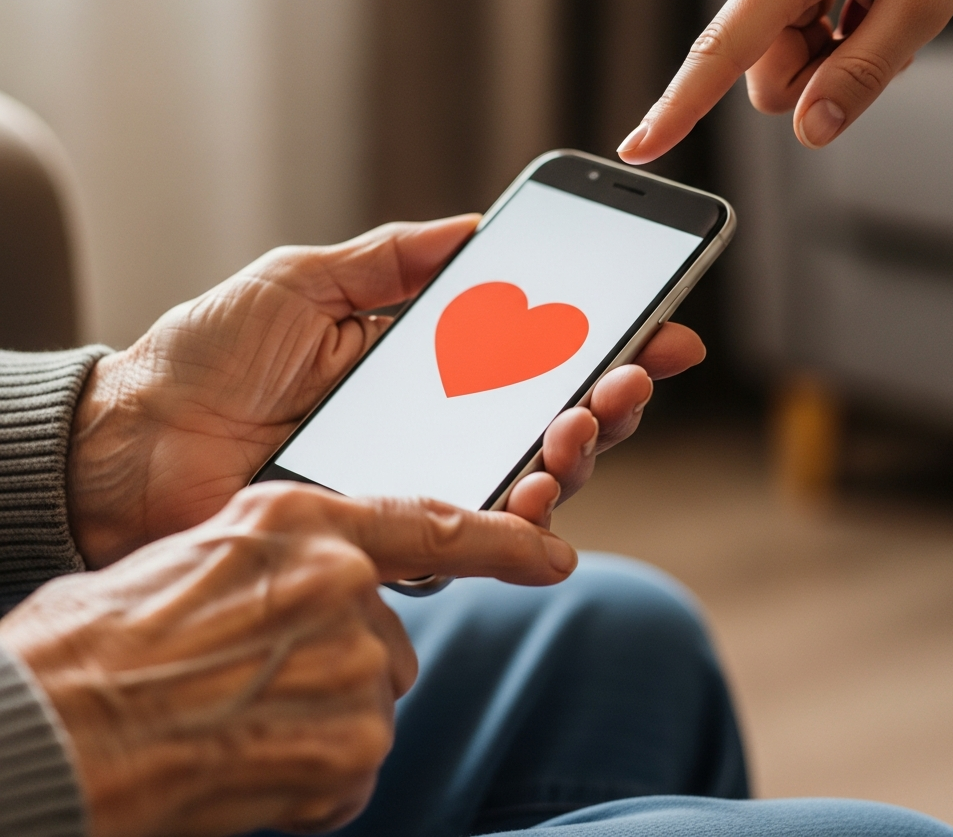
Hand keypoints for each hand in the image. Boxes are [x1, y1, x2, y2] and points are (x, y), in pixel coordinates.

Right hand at [0, 482, 574, 836]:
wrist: (48, 733)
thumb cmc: (99, 642)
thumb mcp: (195, 556)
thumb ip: (277, 562)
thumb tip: (308, 588)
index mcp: (298, 523)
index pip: (427, 525)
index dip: (501, 541)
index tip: (553, 554)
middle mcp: (339, 580)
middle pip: (388, 634)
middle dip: (343, 663)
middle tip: (257, 684)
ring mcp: (351, 660)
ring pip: (373, 699)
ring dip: (323, 722)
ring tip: (238, 725)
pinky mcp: (350, 743)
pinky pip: (355, 765)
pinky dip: (315, 777)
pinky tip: (248, 768)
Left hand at [69, 218, 704, 566]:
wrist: (135, 434)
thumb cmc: (210, 352)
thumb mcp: (306, 279)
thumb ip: (392, 256)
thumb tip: (477, 224)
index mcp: (424, 359)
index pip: (533, 352)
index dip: (602, 341)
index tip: (663, 324)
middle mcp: (438, 423)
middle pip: (551, 417)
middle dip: (611, 397)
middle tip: (631, 373)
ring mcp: (420, 479)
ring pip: (530, 478)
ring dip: (579, 451)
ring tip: (588, 418)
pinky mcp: (392, 530)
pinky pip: (472, 531)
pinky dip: (520, 516)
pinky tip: (541, 489)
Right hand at [616, 0, 952, 161]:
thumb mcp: (926, 2)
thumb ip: (861, 75)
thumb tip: (810, 130)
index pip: (719, 54)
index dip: (677, 110)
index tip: (637, 149)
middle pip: (760, 75)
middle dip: (816, 75)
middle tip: (874, 31)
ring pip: (772, 60)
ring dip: (826, 53)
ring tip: (871, 6)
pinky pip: (781, 32)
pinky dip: (824, 31)